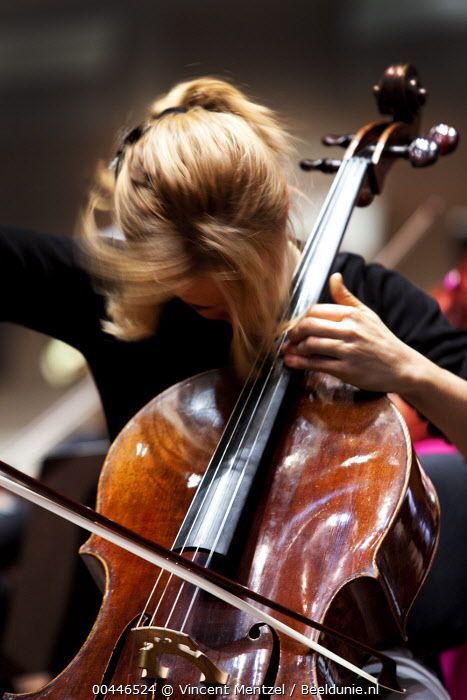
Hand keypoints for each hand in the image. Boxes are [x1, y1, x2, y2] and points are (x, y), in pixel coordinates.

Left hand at [282, 273, 417, 392]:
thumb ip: (346, 297)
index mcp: (352, 314)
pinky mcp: (346, 370)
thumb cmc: (382, 340)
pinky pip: (316, 364)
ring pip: (310, 345)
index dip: (300, 318)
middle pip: (308, 326)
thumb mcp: (367, 314)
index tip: (296, 325)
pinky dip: (299, 363)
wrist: (402, 367)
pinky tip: (291, 362)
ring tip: (289, 351)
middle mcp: (349, 330)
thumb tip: (334, 276)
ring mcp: (347, 350)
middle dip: (293, 333)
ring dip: (294, 348)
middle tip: (289, 338)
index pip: (315, 310)